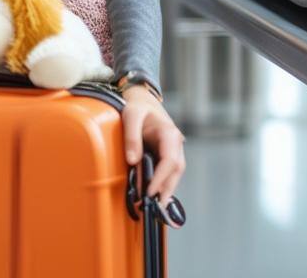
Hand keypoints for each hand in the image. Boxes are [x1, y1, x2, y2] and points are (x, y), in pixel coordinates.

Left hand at [121, 85, 185, 200]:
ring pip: (175, 173)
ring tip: (156, 206)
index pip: (170, 161)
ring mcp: (174, 149)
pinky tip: (155, 194)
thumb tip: (133, 160)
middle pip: (176, 171)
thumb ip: (131, 137)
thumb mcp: (130, 116)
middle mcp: (176, 143)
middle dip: (166, 189)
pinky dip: (163, 182)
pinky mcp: (168, 153)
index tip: (150, 192)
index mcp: (170, 134)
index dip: (161, 178)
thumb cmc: (137, 106)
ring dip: (166, 189)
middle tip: (156, 207)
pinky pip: (168, 170)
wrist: (143, 99)